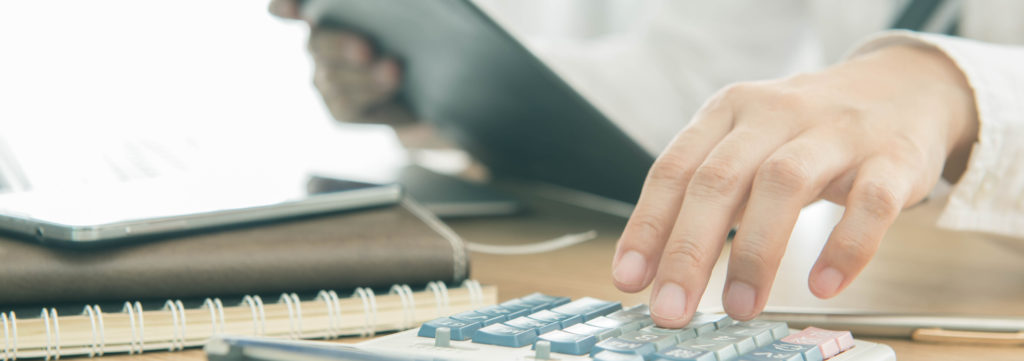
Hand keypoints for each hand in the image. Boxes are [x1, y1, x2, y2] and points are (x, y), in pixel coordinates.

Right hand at [268, 0, 404, 122]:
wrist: (430, 84)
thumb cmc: (412, 37)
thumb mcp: (403, 17)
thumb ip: (377, 11)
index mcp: (325, 15)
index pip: (286, 8)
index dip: (285, 6)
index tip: (294, 10)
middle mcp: (320, 44)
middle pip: (317, 43)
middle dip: (341, 45)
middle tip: (367, 50)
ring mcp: (325, 79)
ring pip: (333, 76)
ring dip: (366, 74)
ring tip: (394, 70)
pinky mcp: (340, 109)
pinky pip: (347, 102)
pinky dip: (372, 92)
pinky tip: (393, 84)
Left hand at [612, 45, 977, 326]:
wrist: (903, 87)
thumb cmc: (806, 131)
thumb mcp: (747, 143)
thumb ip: (707, 194)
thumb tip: (659, 268)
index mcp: (729, 111)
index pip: (675, 169)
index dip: (647, 226)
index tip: (630, 279)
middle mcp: (776, 114)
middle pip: (720, 179)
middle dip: (689, 251)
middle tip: (672, 309)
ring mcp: (836, 132)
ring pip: (784, 184)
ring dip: (755, 252)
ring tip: (739, 306)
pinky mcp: (892, 158)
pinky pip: (869, 203)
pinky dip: (845, 247)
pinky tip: (823, 285)